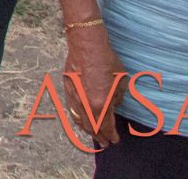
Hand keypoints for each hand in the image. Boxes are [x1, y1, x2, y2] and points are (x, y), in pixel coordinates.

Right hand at [62, 28, 127, 147]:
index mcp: (101, 104)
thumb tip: (112, 103)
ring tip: (93, 135)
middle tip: (105, 143)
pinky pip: (72, 109)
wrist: (86, 45)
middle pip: (92, 127)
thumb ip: (116, 97)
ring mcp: (74, 97)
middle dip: (100, 137)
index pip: (106, 126)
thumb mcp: (121, 82)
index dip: (111, 135)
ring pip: (79, 120)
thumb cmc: (106, 62)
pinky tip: (81, 119)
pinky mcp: (67, 89)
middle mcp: (85, 105)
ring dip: (87, 130)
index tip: (115, 140)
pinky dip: (78, 118)